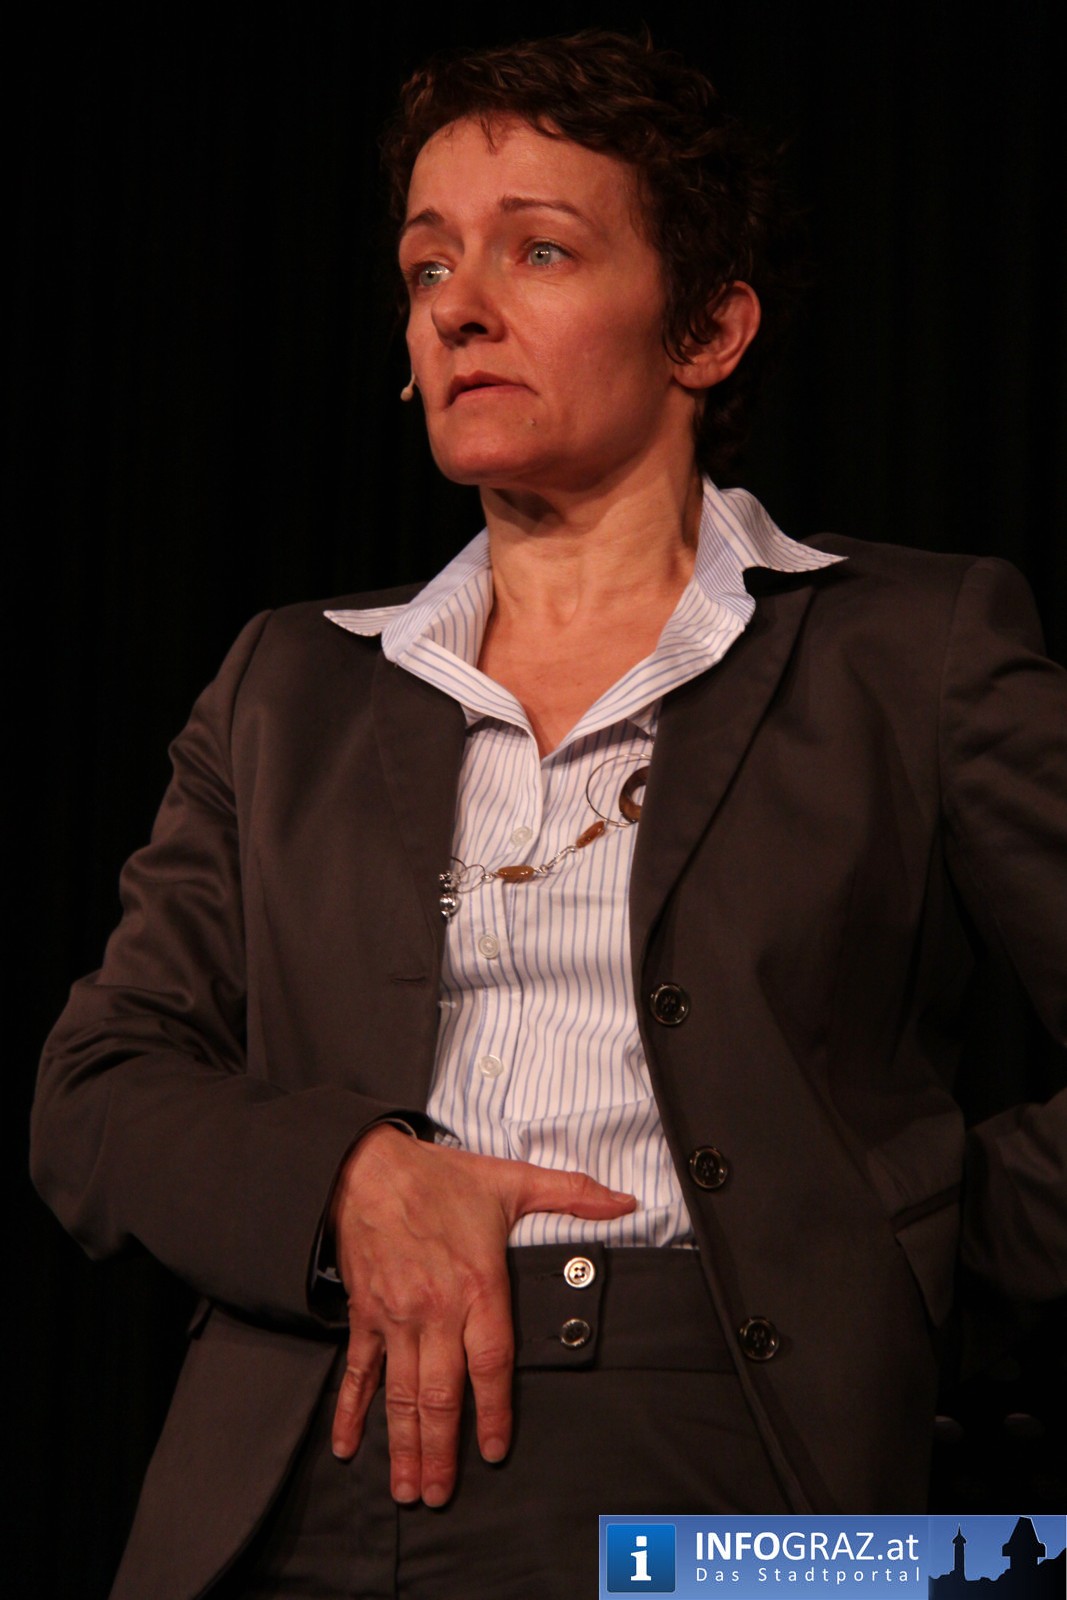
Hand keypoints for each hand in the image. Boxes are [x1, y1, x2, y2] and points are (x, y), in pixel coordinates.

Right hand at [328, 1125, 634, 1505]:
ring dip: (403, 1444)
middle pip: (440, 1393)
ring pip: (400, 1393)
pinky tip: (348, 1446)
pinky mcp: (365, 1314)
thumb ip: (573, 1195)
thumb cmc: (441, 1178)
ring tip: (407, 1489)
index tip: (496, 1450)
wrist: (368, 1167)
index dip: (495, 1410)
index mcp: (476, 1285)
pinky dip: (350, 1410)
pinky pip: (358, 1371)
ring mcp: (396, 1317)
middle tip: (440, 1494)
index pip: (490, 1362)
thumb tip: (625, 1203)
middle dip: (441, 1449)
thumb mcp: (513, 1179)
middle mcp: (434, 1310)